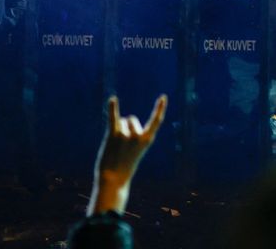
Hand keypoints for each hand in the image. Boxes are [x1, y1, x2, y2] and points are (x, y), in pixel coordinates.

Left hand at [88, 95, 166, 215]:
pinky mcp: (112, 135)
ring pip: (121, 121)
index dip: (160, 108)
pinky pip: (113, 118)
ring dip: (117, 131)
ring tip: (114, 147)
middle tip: (122, 147)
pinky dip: (112, 108)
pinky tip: (112, 99)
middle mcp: (138, 135)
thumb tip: (123, 120)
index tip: (163, 97)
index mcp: (147, 140)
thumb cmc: (124, 166)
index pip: (156, 121)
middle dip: (126, 127)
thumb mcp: (135, 150)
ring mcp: (125, 135)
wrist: (113, 180)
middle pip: (132, 119)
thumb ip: (133, 135)